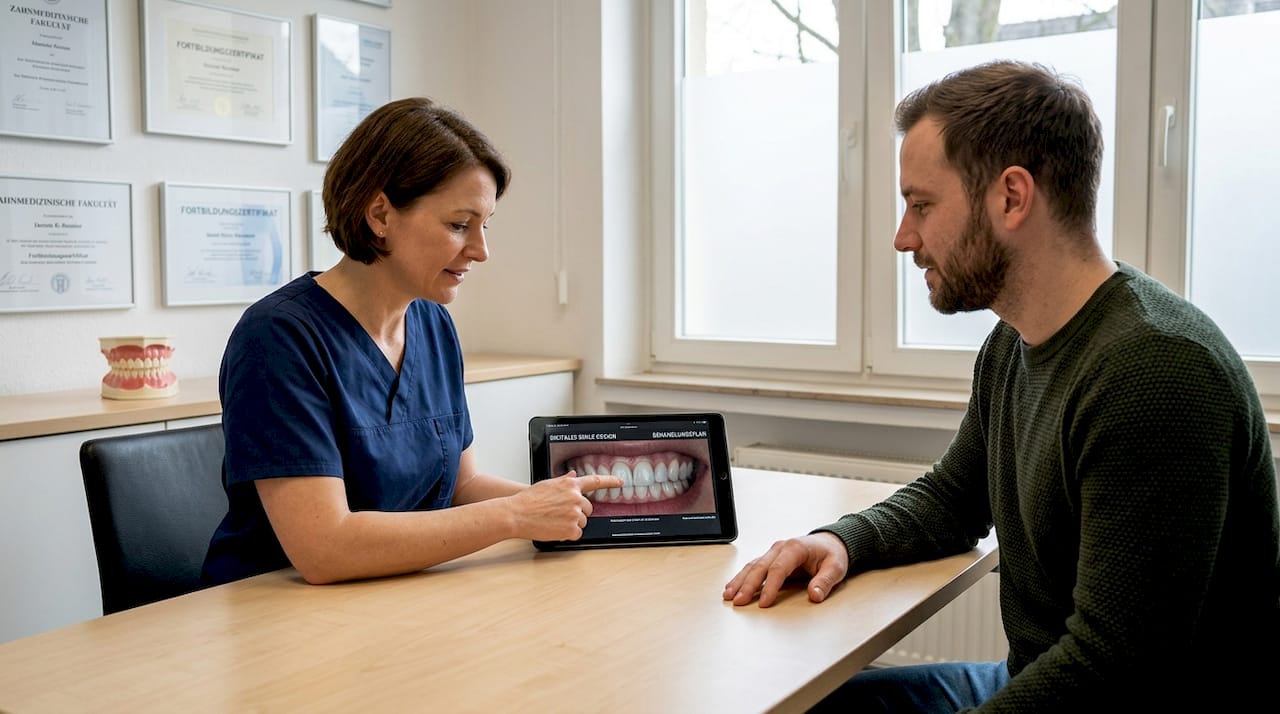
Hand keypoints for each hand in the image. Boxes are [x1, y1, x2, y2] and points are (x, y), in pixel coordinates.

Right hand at [510, 471, 623, 541]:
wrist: (517, 514)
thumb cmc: (529, 500)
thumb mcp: (548, 484)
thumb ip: (564, 481)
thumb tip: (574, 475)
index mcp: (571, 485)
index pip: (596, 481)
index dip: (610, 481)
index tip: (620, 482)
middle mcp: (576, 498)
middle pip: (588, 508)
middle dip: (578, 512)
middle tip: (561, 514)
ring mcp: (575, 514)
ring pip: (582, 522)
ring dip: (571, 524)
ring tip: (553, 521)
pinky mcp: (572, 529)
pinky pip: (576, 533)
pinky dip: (567, 534)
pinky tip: (554, 529)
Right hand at [722, 531, 848, 607]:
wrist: (830, 542)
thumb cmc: (832, 554)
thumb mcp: (836, 568)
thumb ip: (825, 582)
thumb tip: (814, 595)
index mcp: (795, 548)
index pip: (779, 569)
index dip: (770, 587)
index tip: (764, 603)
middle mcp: (780, 547)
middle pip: (760, 567)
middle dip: (747, 585)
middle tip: (739, 601)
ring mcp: (773, 552)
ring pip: (752, 566)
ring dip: (740, 581)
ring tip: (728, 595)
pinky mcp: (771, 558)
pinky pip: (753, 567)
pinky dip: (742, 577)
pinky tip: (732, 587)